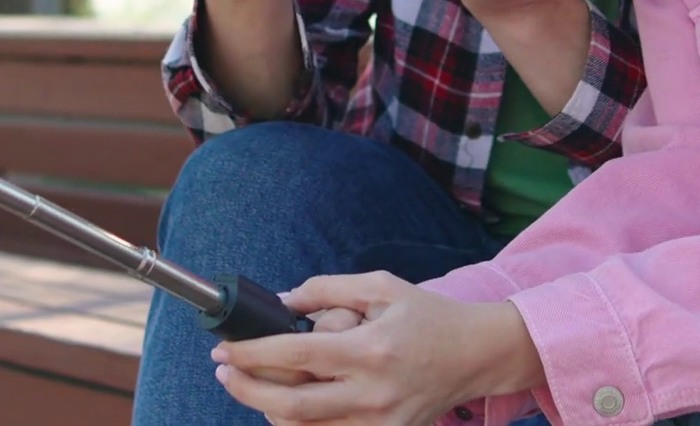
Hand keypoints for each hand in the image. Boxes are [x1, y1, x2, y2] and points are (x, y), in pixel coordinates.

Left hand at [212, 272, 541, 425]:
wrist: (475, 356)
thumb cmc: (428, 316)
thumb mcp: (381, 287)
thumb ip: (327, 290)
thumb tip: (282, 303)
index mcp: (371, 349)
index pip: (295, 356)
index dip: (252, 353)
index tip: (224, 348)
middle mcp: (372, 393)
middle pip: (289, 406)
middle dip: (245, 390)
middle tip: (225, 372)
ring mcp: (378, 422)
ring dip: (268, 408)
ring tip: (258, 382)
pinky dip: (300, 422)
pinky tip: (290, 402)